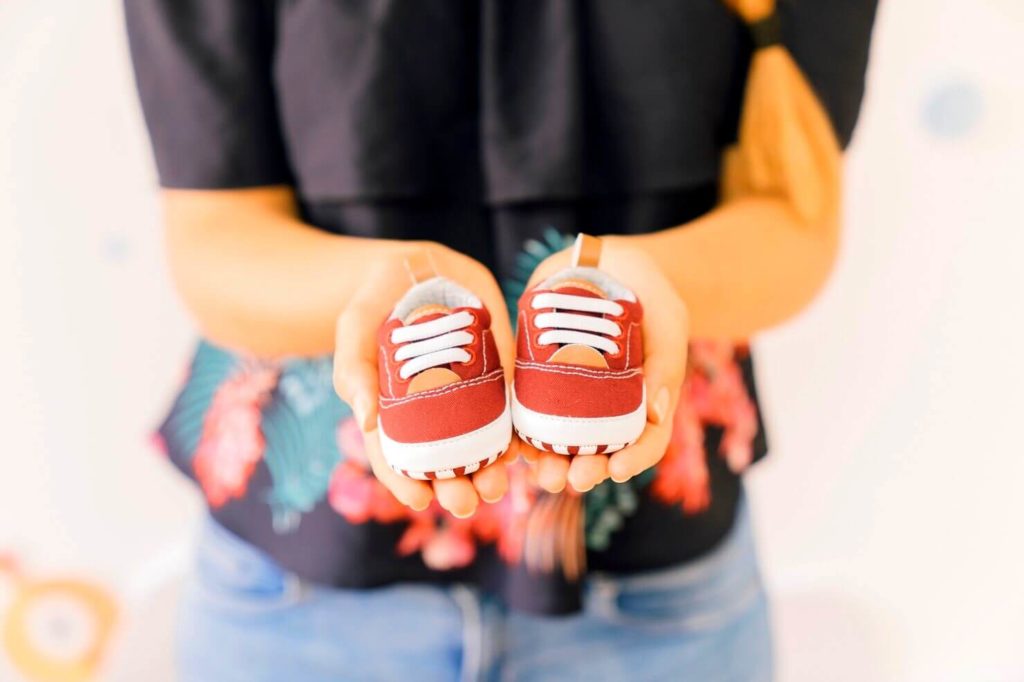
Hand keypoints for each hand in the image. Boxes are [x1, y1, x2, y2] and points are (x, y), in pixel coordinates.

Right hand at [333, 241, 515, 517]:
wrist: (419, 268)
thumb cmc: (375, 303)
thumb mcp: (354, 330)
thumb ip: (355, 371)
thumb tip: (367, 421)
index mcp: (392, 413)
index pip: (396, 459)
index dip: (405, 484)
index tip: (419, 501)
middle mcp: (431, 413)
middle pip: (443, 461)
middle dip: (456, 487)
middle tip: (467, 502)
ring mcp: (468, 396)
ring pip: (480, 444)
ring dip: (490, 470)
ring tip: (498, 485)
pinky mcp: (499, 375)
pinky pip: (511, 410)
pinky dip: (518, 433)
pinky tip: (524, 450)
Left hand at [519, 237, 689, 492]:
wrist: (606, 259)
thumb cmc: (648, 290)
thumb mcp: (668, 319)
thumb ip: (666, 361)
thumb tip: (654, 414)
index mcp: (645, 399)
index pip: (646, 441)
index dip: (635, 460)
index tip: (617, 469)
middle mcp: (607, 405)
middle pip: (600, 450)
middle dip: (585, 470)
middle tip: (574, 478)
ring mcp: (571, 393)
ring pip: (561, 440)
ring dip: (550, 462)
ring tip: (542, 473)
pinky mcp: (538, 375)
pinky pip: (527, 410)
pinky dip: (521, 432)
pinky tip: (514, 445)